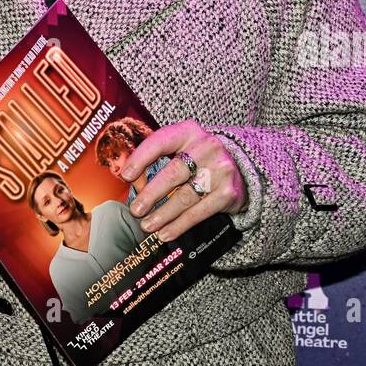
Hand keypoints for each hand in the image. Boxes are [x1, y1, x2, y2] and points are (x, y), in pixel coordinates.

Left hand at [122, 120, 248, 242]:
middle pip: (173, 173)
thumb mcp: (179, 150)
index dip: (140, 158)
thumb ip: (155, 161)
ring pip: (185, 196)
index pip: (161, 142)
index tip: (125, 176)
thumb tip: (131, 183)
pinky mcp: (227, 193)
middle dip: (151, 194)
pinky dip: (179, 225)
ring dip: (162, 215)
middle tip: (135, 210)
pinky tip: (165, 233)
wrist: (240, 169)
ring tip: (147, 225)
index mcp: (188, 132)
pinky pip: (198, 213)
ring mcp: (220, 170)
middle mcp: (207, 147)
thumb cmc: (197, 160)